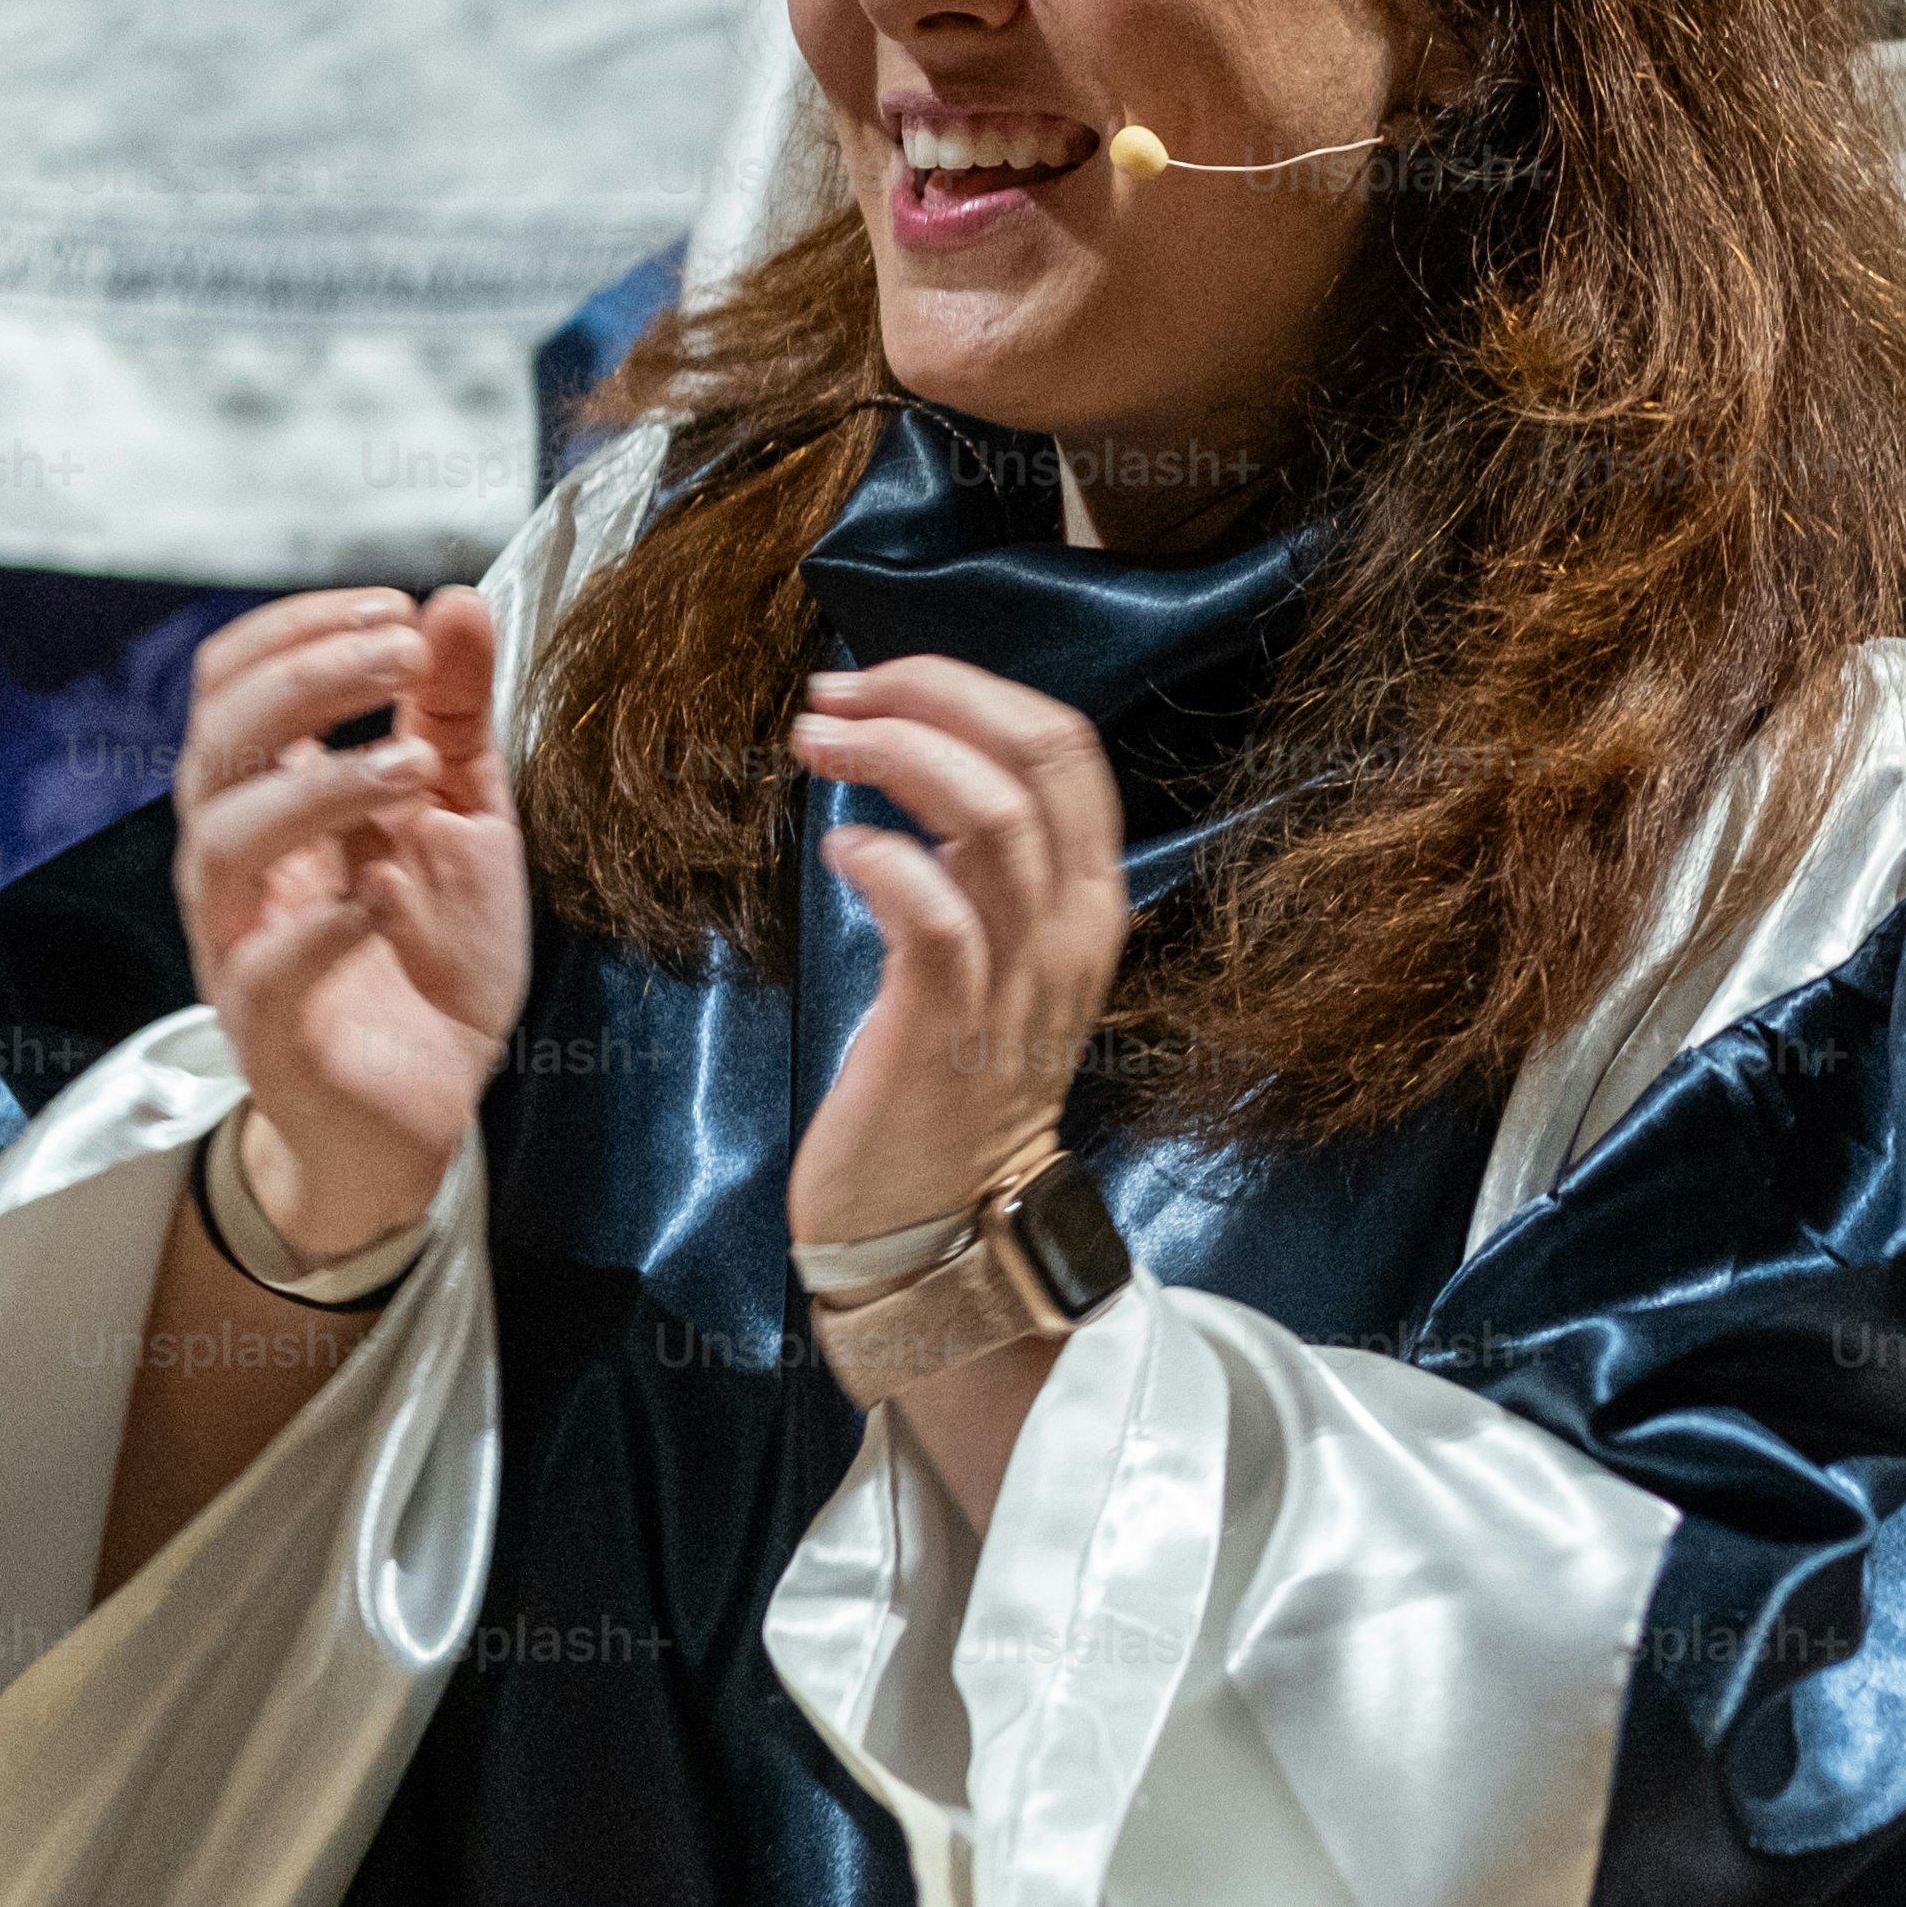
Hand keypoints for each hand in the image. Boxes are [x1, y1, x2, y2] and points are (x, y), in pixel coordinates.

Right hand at [173, 587, 529, 1263]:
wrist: (430, 1104)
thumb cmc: (431, 954)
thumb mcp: (464, 812)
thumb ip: (454, 713)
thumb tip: (454, 599)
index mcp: (270, 798)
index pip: (231, 682)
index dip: (297, 630)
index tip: (395, 605)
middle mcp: (236, 862)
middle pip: (218, 741)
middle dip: (308, 678)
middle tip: (404, 651)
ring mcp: (241, 944)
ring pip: (224, 841)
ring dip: (320, 784)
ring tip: (416, 765)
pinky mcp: (269, 1032)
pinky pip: (263, 968)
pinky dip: (322, 924)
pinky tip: (383, 896)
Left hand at [786, 656, 1129, 1252]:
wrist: (943, 1224)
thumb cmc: (950, 1081)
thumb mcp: (1000, 957)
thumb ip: (983, 867)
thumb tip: (918, 761)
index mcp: (1088, 901)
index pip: (1065, 745)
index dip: (966, 687)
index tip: (879, 682)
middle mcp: (1070, 929)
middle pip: (1036, 755)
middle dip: (930, 695)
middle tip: (836, 696)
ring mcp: (1018, 978)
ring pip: (991, 815)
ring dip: (895, 753)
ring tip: (817, 742)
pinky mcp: (948, 1026)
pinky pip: (932, 911)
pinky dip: (882, 857)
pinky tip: (838, 847)